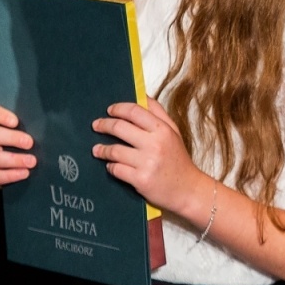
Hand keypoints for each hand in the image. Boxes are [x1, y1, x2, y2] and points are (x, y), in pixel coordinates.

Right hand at [0, 102, 35, 186]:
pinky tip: (24, 173)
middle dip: (12, 139)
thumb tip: (50, 123)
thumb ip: (29, 124)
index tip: (15, 121)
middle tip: (29, 143)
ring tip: (31, 161)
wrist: (9, 165)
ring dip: (13, 160)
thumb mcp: (23, 129)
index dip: (0, 115)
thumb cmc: (20, 141)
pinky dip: (9, 175)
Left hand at [92, 101, 209, 217]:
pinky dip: (110, 167)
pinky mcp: (141, 180)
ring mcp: (147, 163)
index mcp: (163, 130)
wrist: (188, 190)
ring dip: (102, 149)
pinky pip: (116, 169)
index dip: (118, 108)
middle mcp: (155, 144)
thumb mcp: (174, 132)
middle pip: (119, 127)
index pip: (134, 111)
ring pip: (114, 150)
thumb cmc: (178, 160)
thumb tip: (141, 95)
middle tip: (96, 126)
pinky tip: (111, 165)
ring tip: (98, 150)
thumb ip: (158, 112)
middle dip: (103, 125)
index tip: (109, 110)